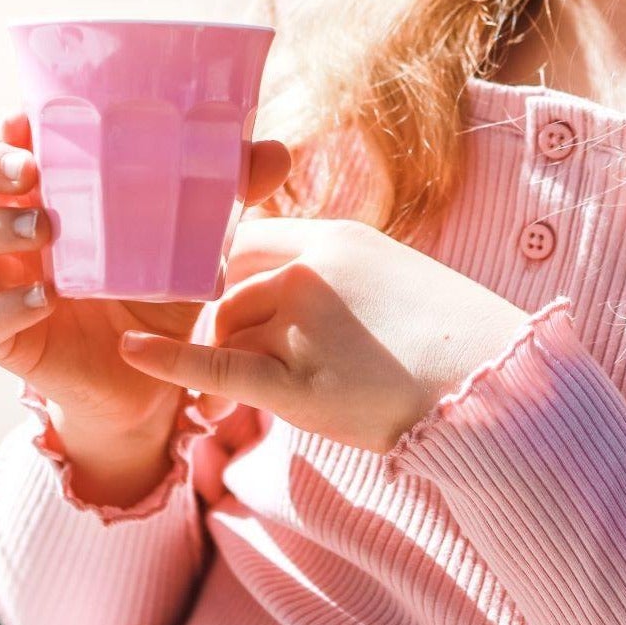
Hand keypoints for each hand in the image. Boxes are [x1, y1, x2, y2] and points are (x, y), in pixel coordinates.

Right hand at [0, 106, 293, 436]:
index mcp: (28, 183)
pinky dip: (4, 302)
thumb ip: (227, 185)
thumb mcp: (192, 227)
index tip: (24, 118)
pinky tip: (47, 295)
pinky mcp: (2, 338)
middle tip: (29, 168)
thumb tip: (277, 150)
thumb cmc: (158, 276)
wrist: (151, 369)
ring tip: (49, 228)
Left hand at [116, 216, 532, 454]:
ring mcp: (303, 325)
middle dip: (225, 317)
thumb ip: (338, 273)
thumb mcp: (393, 276)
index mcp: (337, 238)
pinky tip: (132, 355)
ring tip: (283, 386)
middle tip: (251, 349)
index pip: (251, 241)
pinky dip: (171, 364)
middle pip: (228, 285)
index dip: (233, 270)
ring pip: (228, 332)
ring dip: (234, 359)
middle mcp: (312, 271)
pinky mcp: (298, 385)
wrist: (494, 386)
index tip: (228, 293)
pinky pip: (219, 369)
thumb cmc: (452, 336)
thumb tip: (302, 286)